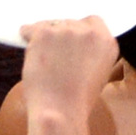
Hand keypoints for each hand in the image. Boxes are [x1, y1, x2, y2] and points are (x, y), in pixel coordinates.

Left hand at [19, 15, 117, 134]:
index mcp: (107, 42)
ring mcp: (67, 30)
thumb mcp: (98, 73)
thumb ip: (91, 52)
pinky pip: (31, 29)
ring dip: (46, 37)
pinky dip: (27, 37)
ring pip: (51, 25)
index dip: (80, 31)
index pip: (93, 22)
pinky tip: (29, 48)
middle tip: (53, 52)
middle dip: (62, 35)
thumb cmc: (77, 101)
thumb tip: (72, 44)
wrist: (60, 112)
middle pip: (71, 22)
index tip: (72, 42)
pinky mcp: (45, 33)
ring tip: (42, 57)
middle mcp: (90, 32)